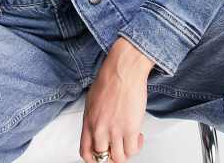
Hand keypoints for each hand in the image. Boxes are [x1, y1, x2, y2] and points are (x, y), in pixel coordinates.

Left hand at [79, 37, 154, 161]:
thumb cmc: (110, 77)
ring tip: (129, 141)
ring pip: (118, 158)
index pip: (86, 152)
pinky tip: (138, 136)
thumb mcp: (92, 99)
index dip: (95, 159)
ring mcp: (114, 130)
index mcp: (88, 121)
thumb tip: (98, 126)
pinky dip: (136, 146)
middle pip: (102, 158)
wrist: (123, 69)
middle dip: (112, 155)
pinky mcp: (130, 128)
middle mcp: (99, 128)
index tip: (102, 155)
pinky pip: (132, 150)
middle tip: (118, 147)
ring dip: (125, 152)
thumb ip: (93, 117)